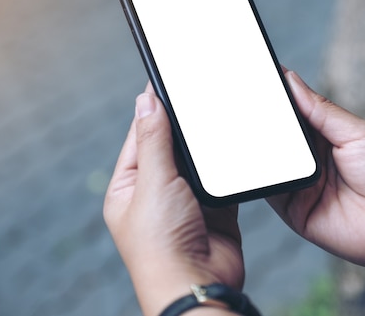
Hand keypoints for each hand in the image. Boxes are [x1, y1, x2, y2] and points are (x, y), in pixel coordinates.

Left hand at [104, 85, 242, 315]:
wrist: (198, 284)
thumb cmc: (161, 244)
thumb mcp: (152, 184)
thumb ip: (154, 141)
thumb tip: (146, 101)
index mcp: (129, 186)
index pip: (141, 135)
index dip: (154, 108)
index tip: (168, 80)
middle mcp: (156, 191)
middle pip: (171, 145)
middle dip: (185, 124)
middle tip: (200, 94)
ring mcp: (186, 200)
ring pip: (198, 160)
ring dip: (208, 144)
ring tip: (219, 115)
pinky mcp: (214, 208)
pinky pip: (220, 178)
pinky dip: (227, 164)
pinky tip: (235, 146)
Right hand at [270, 71, 364, 291]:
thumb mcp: (359, 132)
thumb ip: (321, 110)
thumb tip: (291, 79)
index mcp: (326, 135)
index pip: (292, 112)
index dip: (275, 97)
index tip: (258, 78)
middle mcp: (311, 159)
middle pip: (276, 136)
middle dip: (262, 121)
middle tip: (248, 101)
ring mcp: (301, 185)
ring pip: (268, 162)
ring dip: (259, 148)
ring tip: (252, 129)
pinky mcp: (294, 211)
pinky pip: (270, 191)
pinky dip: (262, 177)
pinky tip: (260, 161)